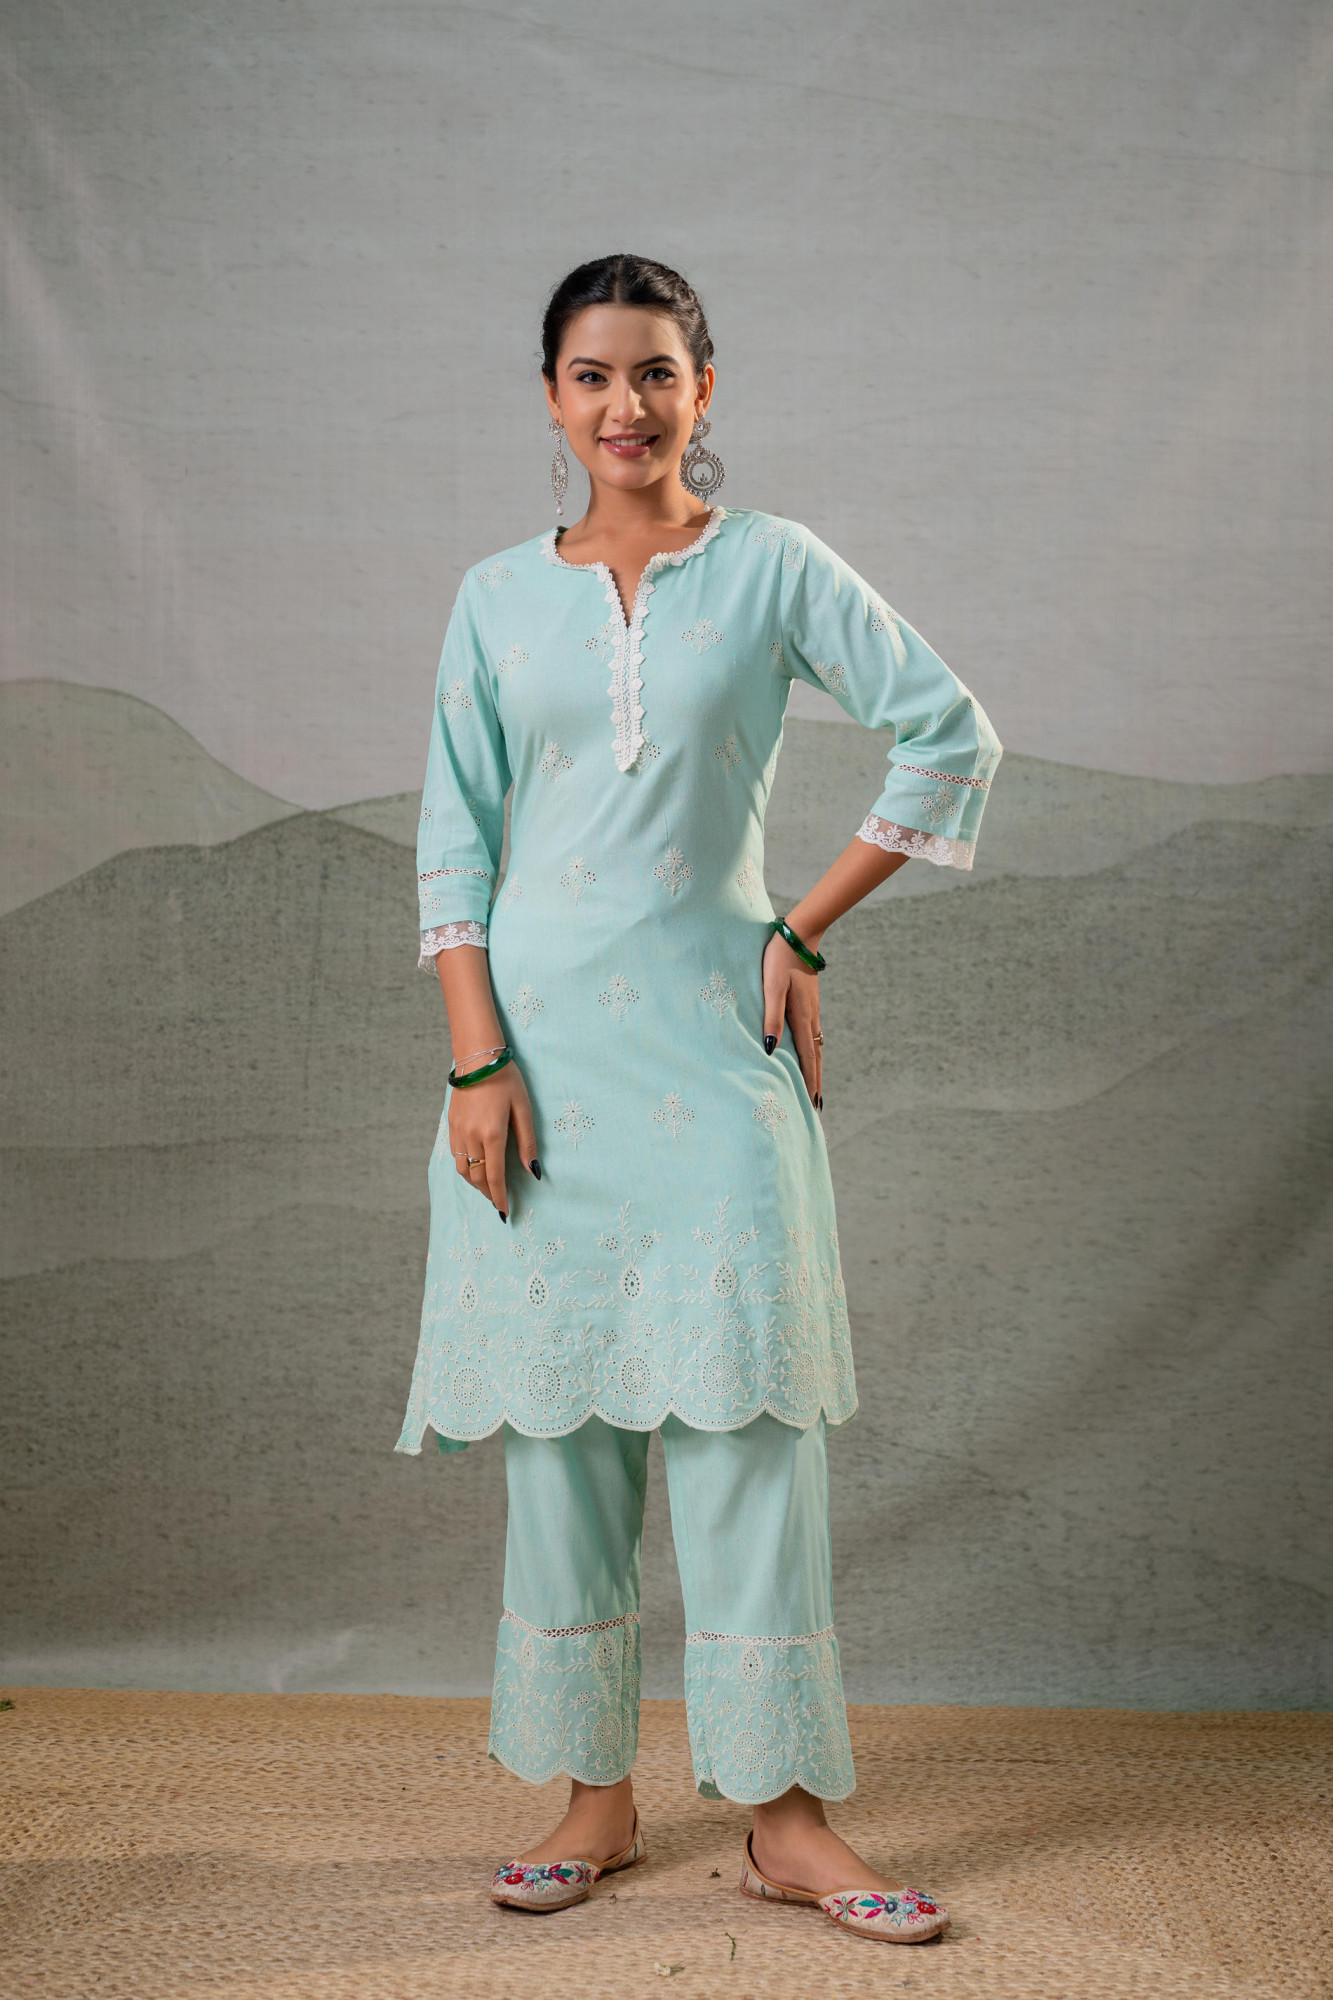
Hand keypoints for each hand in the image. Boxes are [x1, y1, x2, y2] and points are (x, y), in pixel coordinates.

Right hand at [448, 1062, 539, 1219]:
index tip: (505, 1212)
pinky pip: (456, 1156)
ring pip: (463, 1170)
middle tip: (499, 1203)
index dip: (500, 1197)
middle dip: (488, 1194)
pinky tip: (475, 1168)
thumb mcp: (523, 1109)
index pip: (495, 1176)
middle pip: (477, 1177)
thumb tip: (534, 1171)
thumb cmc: (506, 1080)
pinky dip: (465, 1168)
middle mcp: (472, 1136)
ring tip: (488, 1189)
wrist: (477, 1058)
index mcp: (492, 1134)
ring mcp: (458, 1132)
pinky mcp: (451, 1125)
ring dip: (475, 1184)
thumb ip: (527, 1142)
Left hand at [761, 929, 822, 1107]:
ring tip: (814, 1086)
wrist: (798, 936)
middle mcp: (810, 1018)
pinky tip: (810, 1054)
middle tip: (818, 1105)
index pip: (807, 1058)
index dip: (809, 1081)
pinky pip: (813, 1035)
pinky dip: (813, 1052)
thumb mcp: (772, 988)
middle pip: (815, 1057)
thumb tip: (772, 1049)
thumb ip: (771, 1018)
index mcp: (801, 1018)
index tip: (813, 1103)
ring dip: (815, 1068)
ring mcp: (812, 1011)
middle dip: (816, 1081)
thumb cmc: (778, 960)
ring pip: (815, 1047)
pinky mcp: (809, 1004)